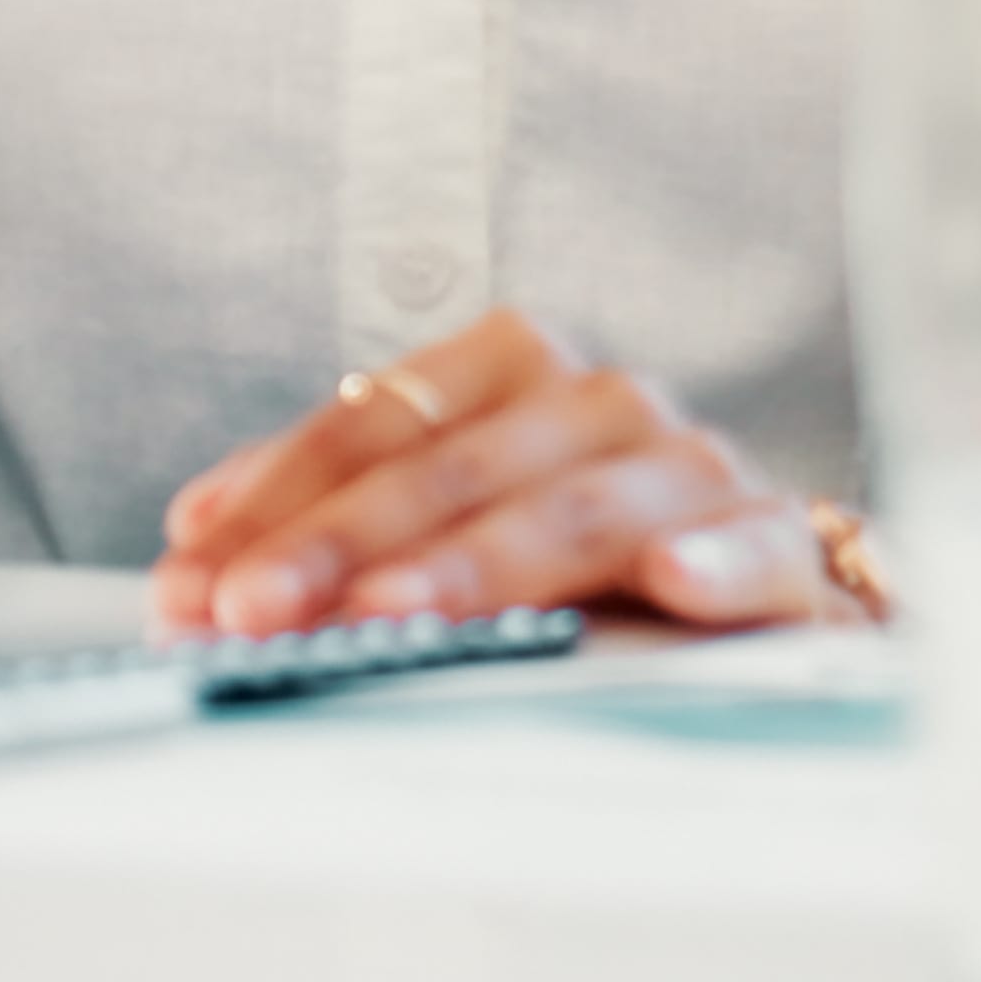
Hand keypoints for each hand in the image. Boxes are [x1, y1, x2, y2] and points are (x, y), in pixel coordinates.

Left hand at [150, 312, 862, 637]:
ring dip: (486, 559)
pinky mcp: (792, 555)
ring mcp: (699, 473)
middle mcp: (604, 405)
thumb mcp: (451, 531)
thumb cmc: (589, 564)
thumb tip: (188, 556)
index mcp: (515, 373)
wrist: (774, 600)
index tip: (193, 571)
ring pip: (582, 507)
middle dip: (342, 542)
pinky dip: (716, 561)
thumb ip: (332, 531)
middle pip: (458, 465)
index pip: (375, 421)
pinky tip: (672, 582)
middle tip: (255, 608)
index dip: (276, 496)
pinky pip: (759, 550)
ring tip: (402, 608)